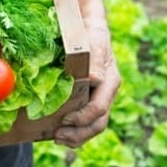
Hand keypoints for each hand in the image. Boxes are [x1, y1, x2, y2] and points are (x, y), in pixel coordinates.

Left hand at [54, 23, 119, 147]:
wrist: (88, 28)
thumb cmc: (90, 34)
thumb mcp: (94, 43)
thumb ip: (95, 60)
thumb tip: (94, 79)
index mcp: (110, 82)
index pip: (99, 109)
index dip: (82, 118)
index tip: (64, 119)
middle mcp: (106, 94)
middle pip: (98, 124)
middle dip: (78, 134)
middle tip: (58, 136)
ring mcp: (98, 98)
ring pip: (92, 127)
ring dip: (76, 137)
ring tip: (57, 138)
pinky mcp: (88, 100)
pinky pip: (84, 122)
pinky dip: (73, 131)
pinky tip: (57, 133)